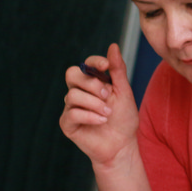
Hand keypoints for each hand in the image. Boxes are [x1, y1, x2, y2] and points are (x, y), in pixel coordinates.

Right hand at [59, 43, 140, 167]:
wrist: (122, 144)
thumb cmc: (124, 118)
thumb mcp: (124, 91)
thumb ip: (118, 70)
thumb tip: (113, 46)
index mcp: (93, 82)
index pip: (86, 64)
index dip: (94, 62)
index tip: (106, 67)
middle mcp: (79, 92)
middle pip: (72, 74)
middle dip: (91, 83)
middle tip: (107, 95)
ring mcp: (71, 107)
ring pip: (72, 94)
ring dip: (94, 104)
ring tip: (108, 113)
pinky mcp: (67, 123)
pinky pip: (72, 113)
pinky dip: (90, 116)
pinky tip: (102, 121)